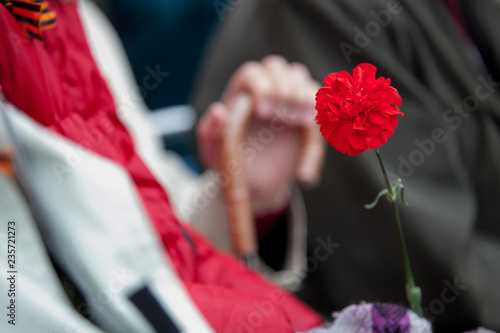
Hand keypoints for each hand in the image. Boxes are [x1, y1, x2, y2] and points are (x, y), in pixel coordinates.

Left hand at [197, 55, 319, 215]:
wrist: (254, 184)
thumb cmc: (229, 166)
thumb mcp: (213, 153)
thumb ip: (210, 132)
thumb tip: (218, 110)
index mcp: (238, 95)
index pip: (252, 73)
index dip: (261, 86)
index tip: (264, 113)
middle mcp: (262, 90)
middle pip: (278, 66)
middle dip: (284, 87)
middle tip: (284, 118)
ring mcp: (285, 98)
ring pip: (300, 76)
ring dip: (303, 95)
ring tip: (301, 122)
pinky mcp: (305, 112)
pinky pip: (319, 100)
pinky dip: (321, 114)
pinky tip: (312, 128)